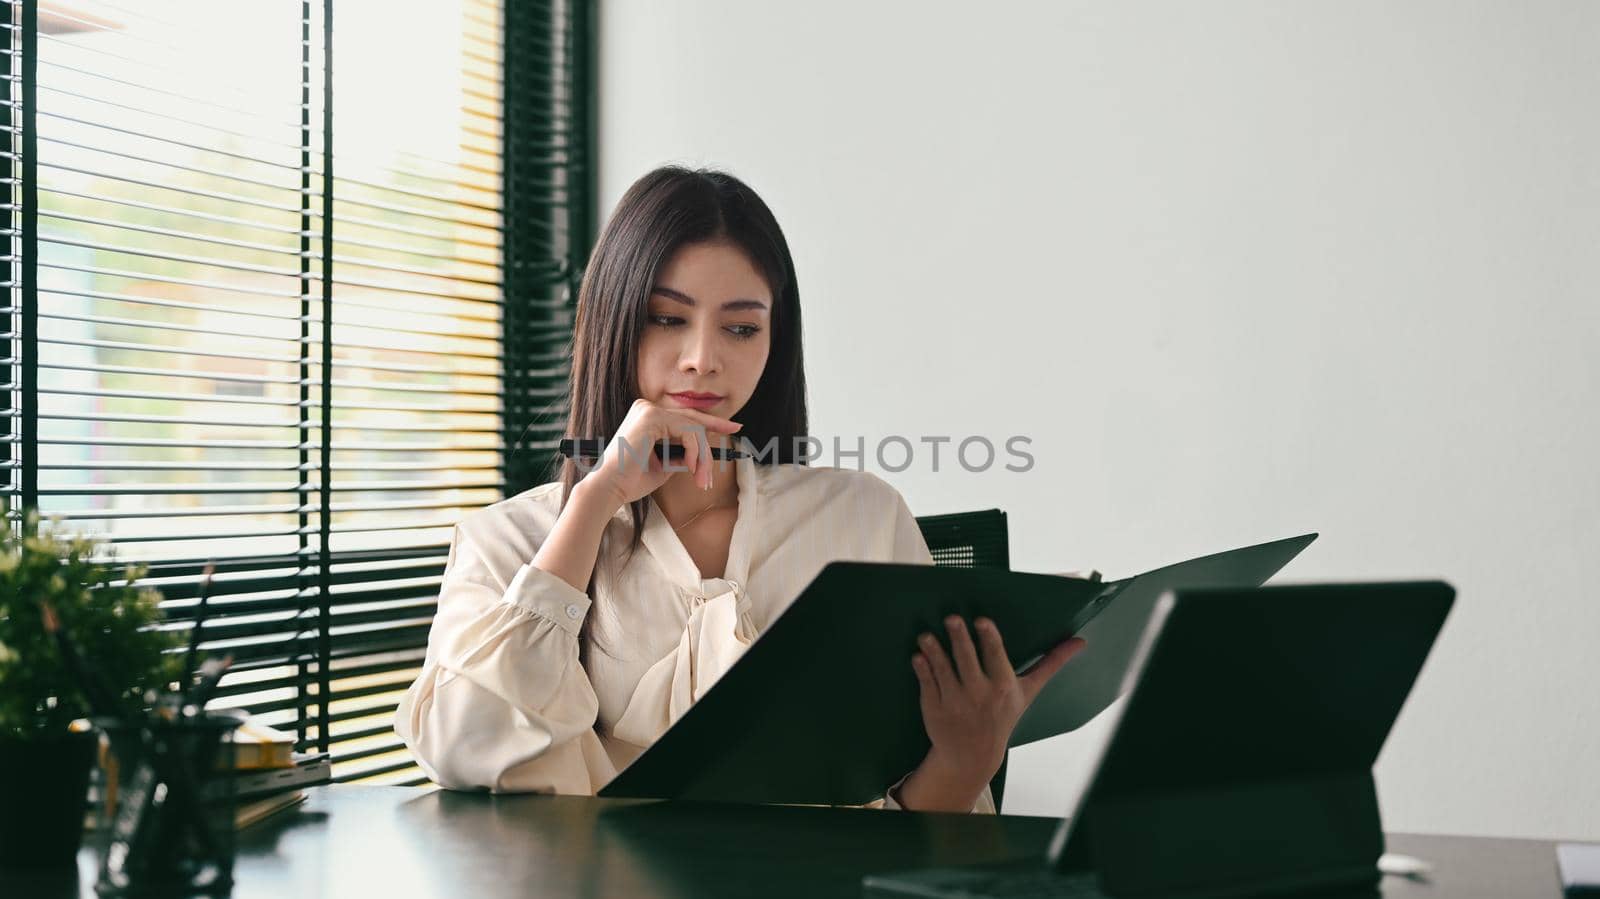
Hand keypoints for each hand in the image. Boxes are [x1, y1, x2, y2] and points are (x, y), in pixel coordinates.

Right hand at [584, 398, 742, 507]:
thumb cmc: (631, 481)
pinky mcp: (652, 418)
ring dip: (703, 456)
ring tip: (702, 479)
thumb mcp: (664, 464)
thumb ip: (682, 454)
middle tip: (736, 433)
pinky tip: (692, 468)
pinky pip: (688, 432)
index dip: (710, 422)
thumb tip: (702, 452)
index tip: (731, 428)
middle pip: (692, 418)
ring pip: (693, 428)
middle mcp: (646, 408)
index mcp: (647, 416)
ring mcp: (648, 410)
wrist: (609, 489)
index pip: (684, 416)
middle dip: (715, 429)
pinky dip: (695, 453)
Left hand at [901, 616, 1086, 810]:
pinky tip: (918, 656)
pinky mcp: (934, 707)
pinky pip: (927, 684)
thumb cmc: (1003, 715)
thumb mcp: (1028, 690)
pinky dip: (922, 669)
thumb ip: (1051, 663)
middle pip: (967, 660)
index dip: (988, 637)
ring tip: (926, 635)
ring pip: (943, 670)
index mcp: (1003, 686)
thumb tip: (1081, 642)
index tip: (981, 620)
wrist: (973, 754)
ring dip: (934, 651)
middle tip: (952, 618)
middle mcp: (979, 694)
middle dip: (959, 639)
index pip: (995, 656)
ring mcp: (955, 701)